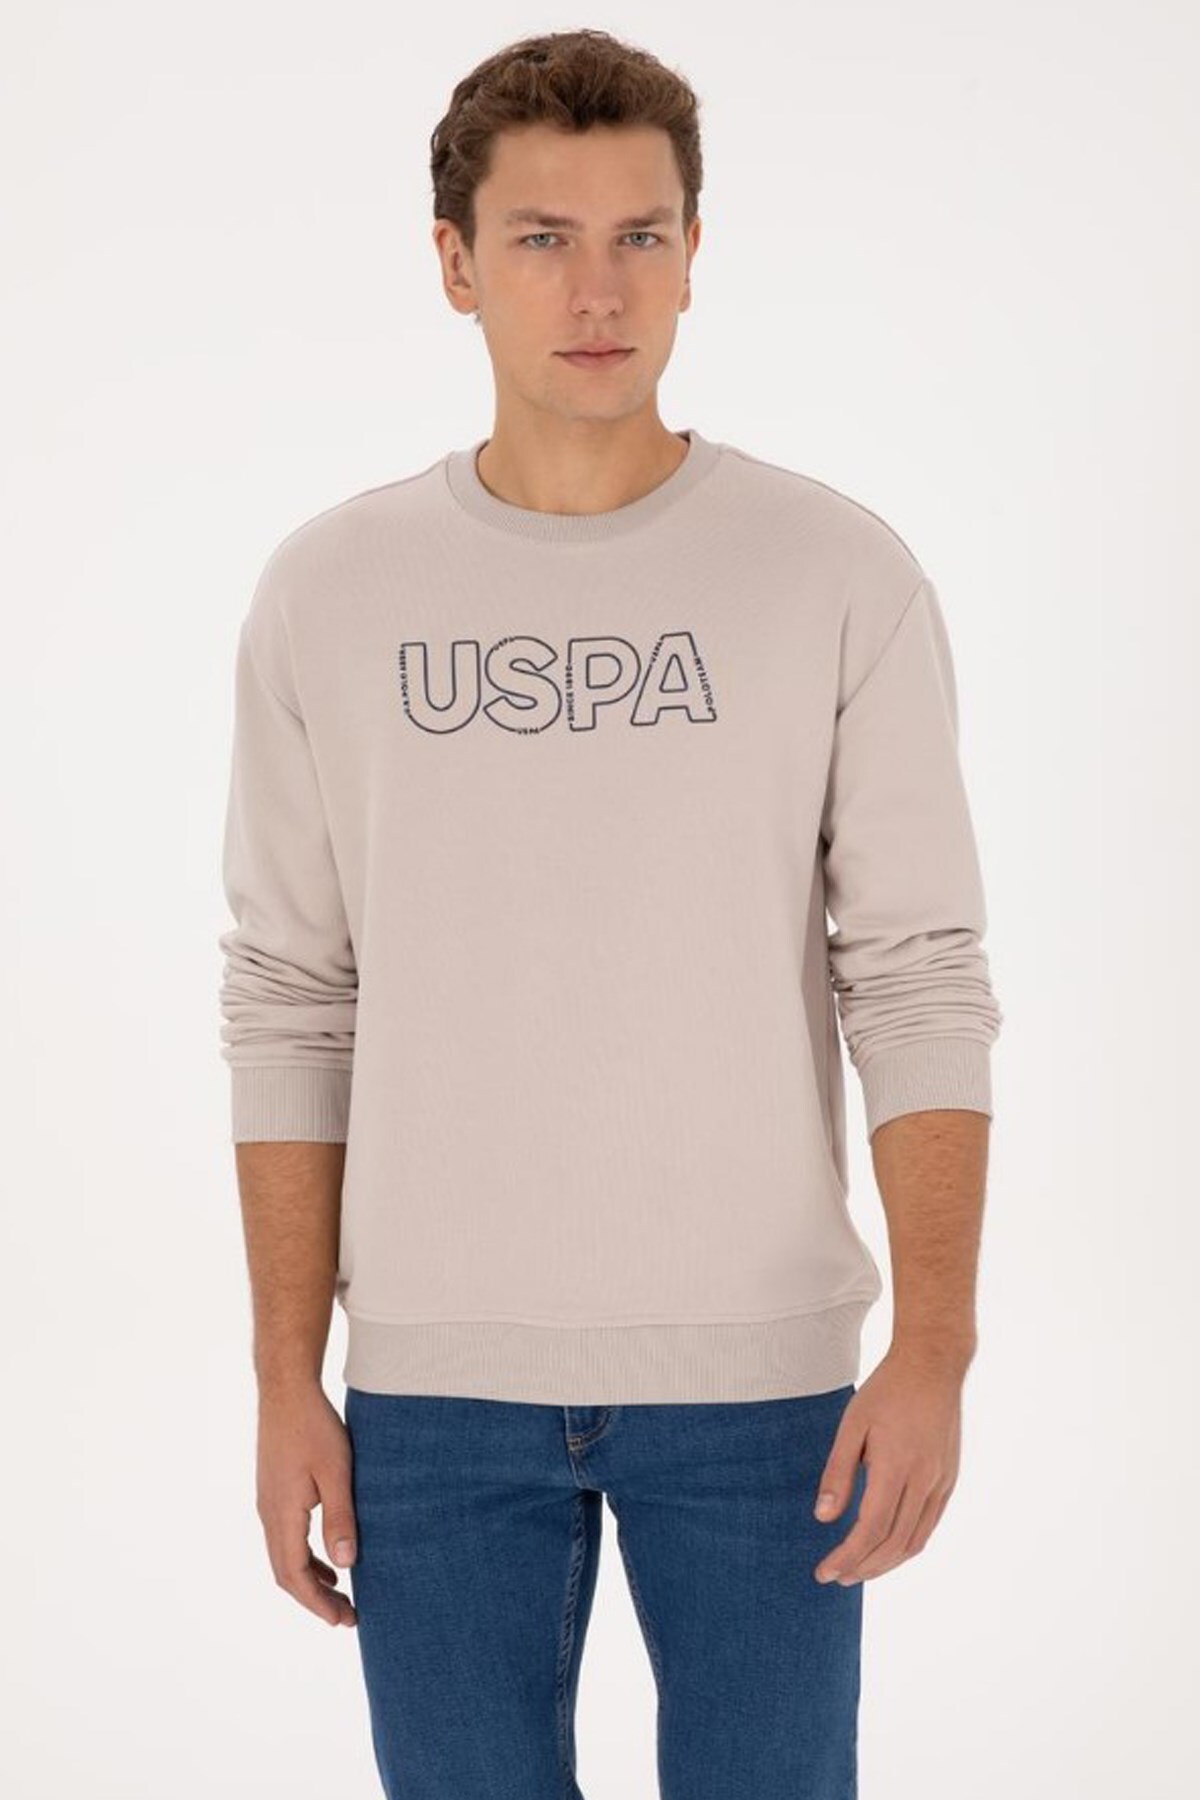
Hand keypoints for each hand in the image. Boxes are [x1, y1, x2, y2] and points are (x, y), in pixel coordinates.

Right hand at [255, 1383, 358, 1626]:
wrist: (286, 1390)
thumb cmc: (315, 1426)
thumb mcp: (336, 1472)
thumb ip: (340, 1517)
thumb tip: (346, 1566)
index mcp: (282, 1514)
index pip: (294, 1576)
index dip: (318, 1604)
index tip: (343, 1620)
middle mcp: (269, 1514)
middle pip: (285, 1573)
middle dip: (315, 1600)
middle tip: (347, 1617)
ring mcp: (268, 1503)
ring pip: (284, 1557)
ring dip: (309, 1580)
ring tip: (339, 1596)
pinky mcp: (274, 1491)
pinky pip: (285, 1538)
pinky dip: (305, 1558)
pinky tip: (327, 1559)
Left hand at [811, 1344, 966, 1585]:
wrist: (934, 1365)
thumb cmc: (887, 1390)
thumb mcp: (852, 1424)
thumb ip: (839, 1472)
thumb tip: (824, 1518)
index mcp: (896, 1465)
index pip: (870, 1528)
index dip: (847, 1556)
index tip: (824, 1572)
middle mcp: (924, 1480)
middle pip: (893, 1543)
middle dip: (863, 1567)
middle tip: (836, 1577)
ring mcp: (941, 1481)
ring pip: (915, 1540)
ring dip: (885, 1563)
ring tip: (858, 1570)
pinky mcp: (949, 1479)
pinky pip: (929, 1525)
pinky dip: (907, 1545)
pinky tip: (888, 1548)